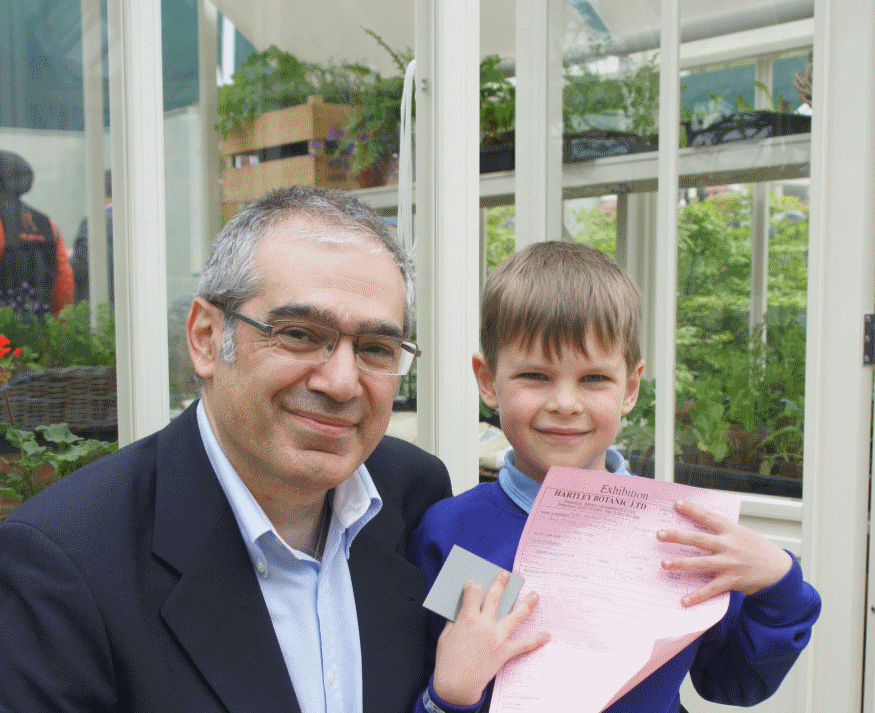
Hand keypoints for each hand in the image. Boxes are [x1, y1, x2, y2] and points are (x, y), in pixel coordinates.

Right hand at [433, 570, 549, 706]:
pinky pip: (523, 645)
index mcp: (467, 619)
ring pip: (515, 616)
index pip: (473, 592)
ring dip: (526, 604)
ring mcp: (497, 637)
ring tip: (534, 595)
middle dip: (500, 584)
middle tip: (505, 574)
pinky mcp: (504, 651)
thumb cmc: (448, 661)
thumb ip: (456, 620)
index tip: (473, 584)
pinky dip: (535, 641)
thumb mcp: (447, 635)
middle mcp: (485, 625)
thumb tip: (463, 610)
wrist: (457, 685)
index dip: (472, 585)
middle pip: (495, 598)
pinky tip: (546, 635)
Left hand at [657, 500, 792, 607]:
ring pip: (701, 563)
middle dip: (677, 536)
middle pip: (699, 539)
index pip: (708, 517)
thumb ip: (722, 530)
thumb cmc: (757, 549)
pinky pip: (711, 589)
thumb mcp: (742, 533)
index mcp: (731, 530)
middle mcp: (729, 546)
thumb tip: (698, 524)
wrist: (779, 570)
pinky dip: (697, 595)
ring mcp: (730, 564)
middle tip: (659, 534)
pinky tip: (683, 600)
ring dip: (681, 563)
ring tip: (664, 564)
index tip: (676, 504)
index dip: (692, 510)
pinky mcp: (732, 581)